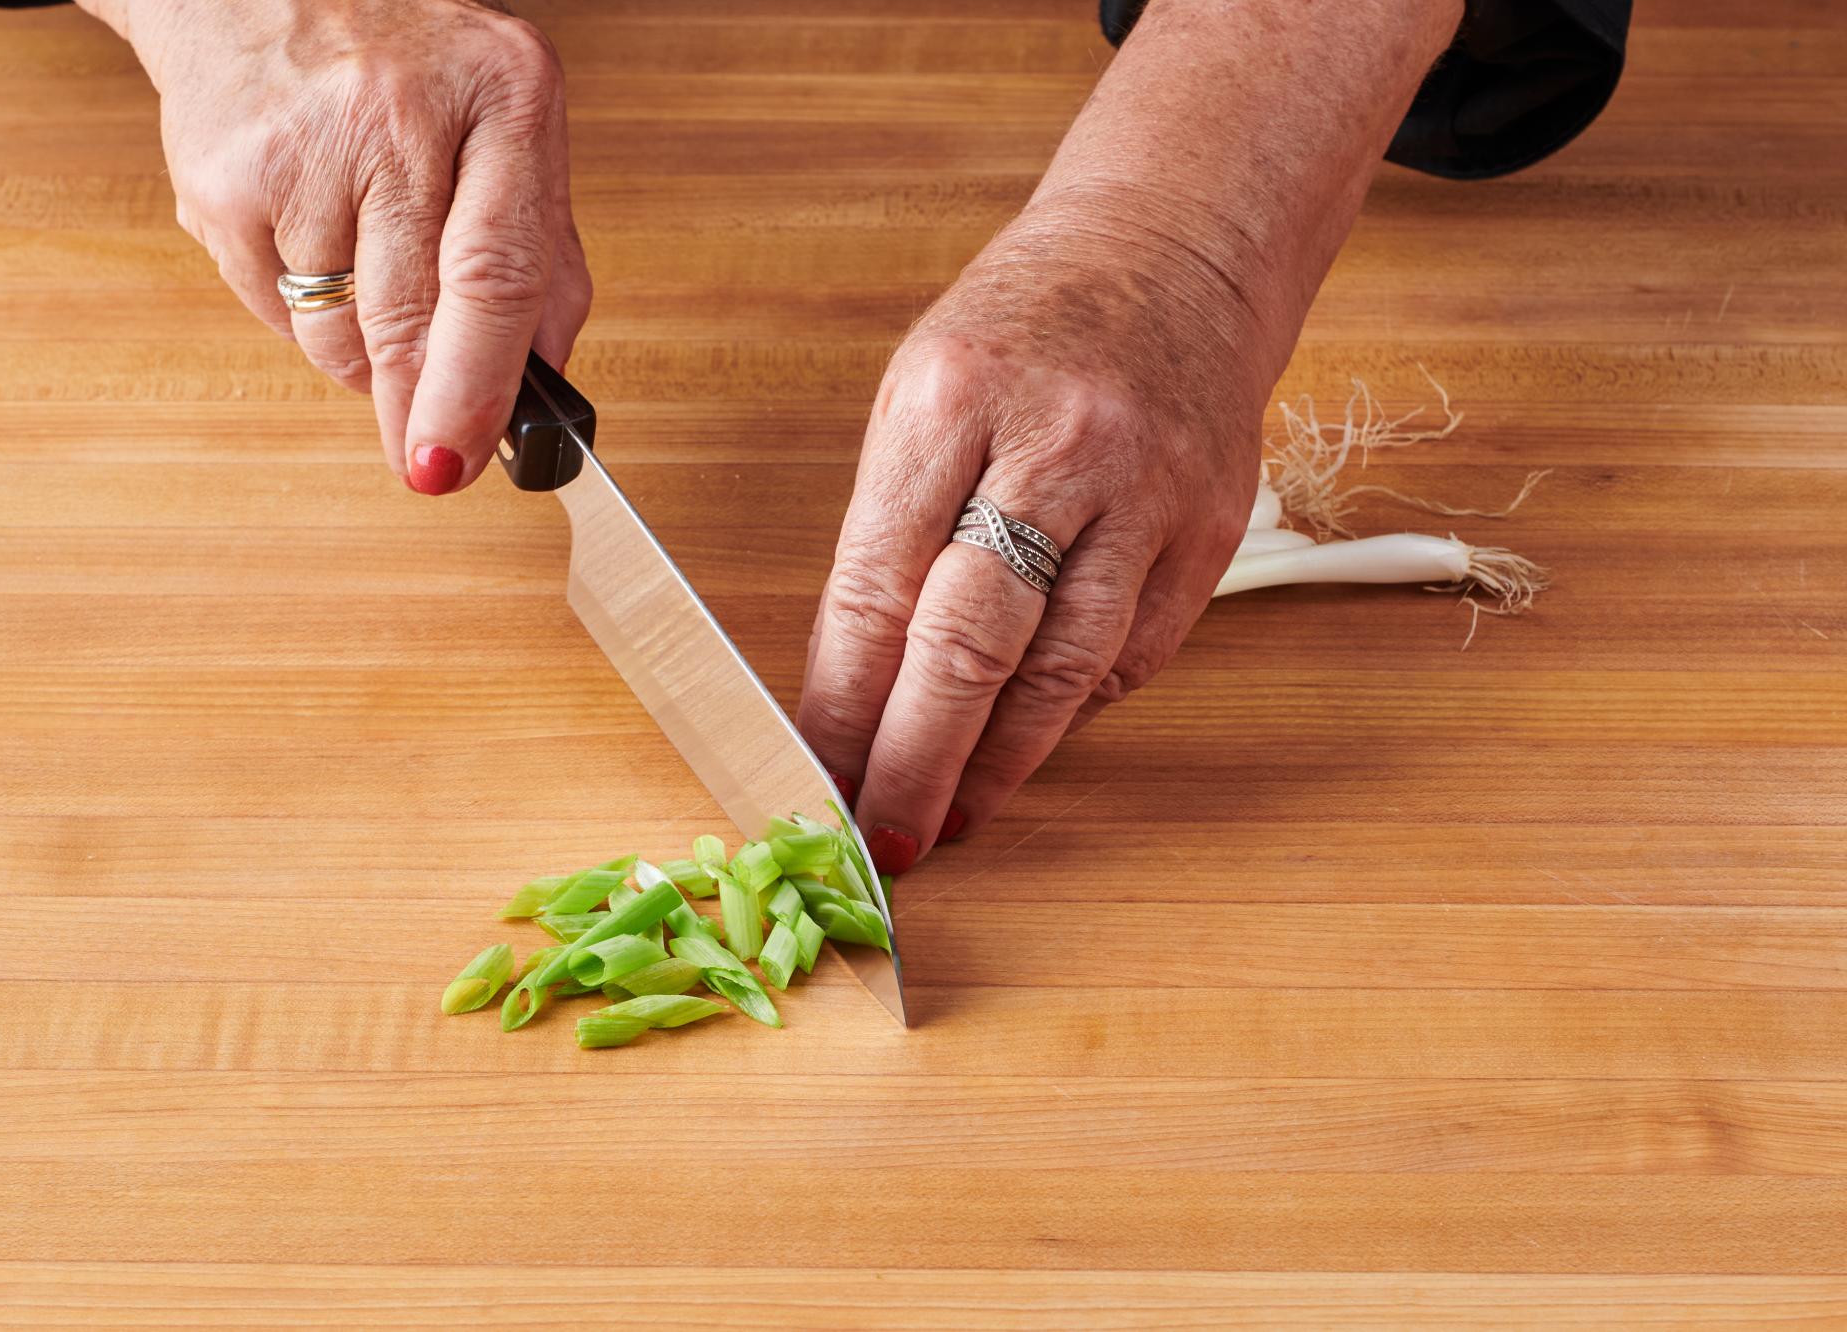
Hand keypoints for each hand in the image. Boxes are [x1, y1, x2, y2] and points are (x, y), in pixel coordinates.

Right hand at [101, 0, 590, 492]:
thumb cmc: (406, 69)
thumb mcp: (508, 129)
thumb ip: (544, 255)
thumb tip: (541, 379)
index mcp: (504, 95)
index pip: (497, 273)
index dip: (478, 387)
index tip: (459, 461)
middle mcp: (401, 114)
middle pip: (410, 318)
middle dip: (417, 408)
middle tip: (422, 457)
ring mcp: (304, 144)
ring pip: (338, 332)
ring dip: (360, 351)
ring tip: (364, 275)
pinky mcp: (223, 177)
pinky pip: (272, 310)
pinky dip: (298, 311)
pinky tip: (309, 239)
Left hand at [795, 193, 1266, 873]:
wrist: (1175, 253)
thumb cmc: (1023, 329)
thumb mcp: (919, 399)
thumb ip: (887, 536)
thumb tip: (851, 689)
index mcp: (951, 398)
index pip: (880, 586)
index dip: (845, 704)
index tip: (818, 777)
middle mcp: (1058, 445)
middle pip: (974, 642)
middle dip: (918, 759)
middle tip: (884, 836)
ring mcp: (1148, 491)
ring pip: (1065, 670)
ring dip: (1001, 763)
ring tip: (951, 813)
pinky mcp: (1211, 531)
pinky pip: (1130, 656)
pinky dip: (1070, 711)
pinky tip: (1028, 741)